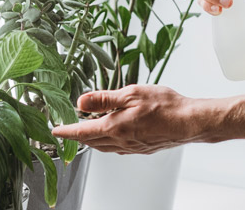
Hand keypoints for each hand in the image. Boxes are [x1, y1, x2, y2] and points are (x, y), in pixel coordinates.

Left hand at [51, 85, 199, 153]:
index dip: (67, 131)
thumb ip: (104, 99)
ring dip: (92, 142)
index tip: (55, 131)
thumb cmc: (164, 106)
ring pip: (104, 147)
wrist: (189, 122)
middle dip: (77, 137)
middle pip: (92, 142)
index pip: (83, 132)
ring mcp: (132, 147)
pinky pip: (118, 149)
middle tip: (67, 131)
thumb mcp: (130, 93)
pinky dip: (108, 144)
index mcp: (115, 127)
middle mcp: (121, 141)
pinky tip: (111, 137)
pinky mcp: (143, 149)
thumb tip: (81, 102)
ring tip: (85, 134)